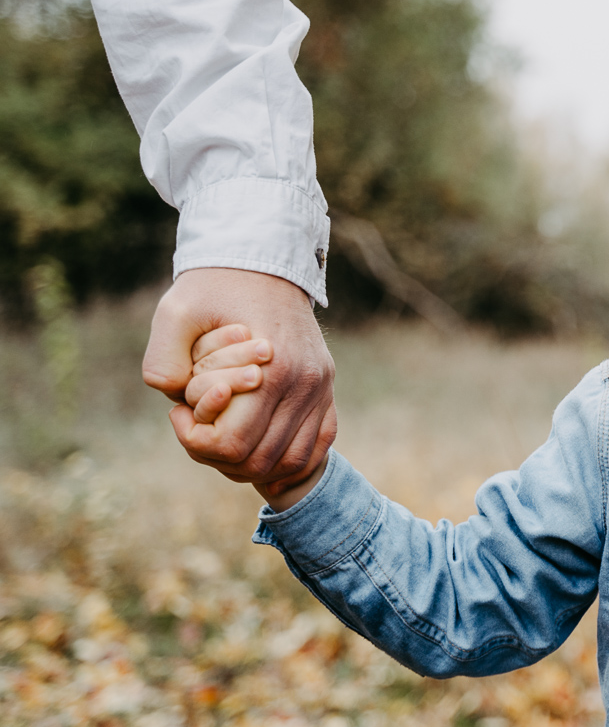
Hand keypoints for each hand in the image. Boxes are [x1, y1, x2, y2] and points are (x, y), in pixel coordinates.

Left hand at [143, 267, 336, 496]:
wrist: (263, 260)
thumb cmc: (214, 288)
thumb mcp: (174, 314)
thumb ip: (163, 364)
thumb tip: (177, 405)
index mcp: (272, 370)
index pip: (232, 444)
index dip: (194, 441)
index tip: (177, 413)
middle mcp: (305, 384)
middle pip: (261, 461)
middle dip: (217, 456)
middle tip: (196, 426)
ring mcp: (321, 387)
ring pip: (292, 461)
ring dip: (253, 465)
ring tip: (224, 438)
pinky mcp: (327, 387)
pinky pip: (319, 444)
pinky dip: (291, 460)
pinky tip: (260, 449)